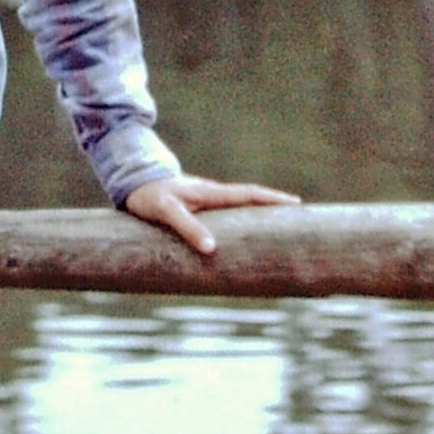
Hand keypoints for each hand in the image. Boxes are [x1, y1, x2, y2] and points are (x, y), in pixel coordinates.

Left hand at [121, 175, 300, 254]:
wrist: (132, 184)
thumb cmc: (149, 196)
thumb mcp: (166, 211)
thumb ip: (187, 228)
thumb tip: (213, 250)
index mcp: (210, 193)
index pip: (248, 194)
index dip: (272, 200)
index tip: (297, 205)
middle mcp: (212, 196)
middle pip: (250, 201)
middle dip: (275, 209)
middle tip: (301, 221)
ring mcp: (206, 202)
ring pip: (240, 209)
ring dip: (260, 217)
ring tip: (282, 233)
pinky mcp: (198, 210)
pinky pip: (226, 216)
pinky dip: (241, 223)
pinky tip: (246, 238)